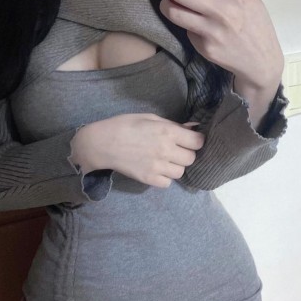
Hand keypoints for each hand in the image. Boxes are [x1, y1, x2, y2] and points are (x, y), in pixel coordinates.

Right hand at [71, 114, 204, 187]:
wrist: (102, 143)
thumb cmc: (125, 125)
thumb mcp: (150, 117)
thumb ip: (173, 125)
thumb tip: (193, 128)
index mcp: (167, 132)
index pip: (198, 141)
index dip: (196, 140)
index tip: (190, 139)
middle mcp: (165, 150)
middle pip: (191, 158)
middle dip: (187, 152)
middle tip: (176, 148)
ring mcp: (157, 167)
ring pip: (181, 172)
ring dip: (176, 166)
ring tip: (165, 159)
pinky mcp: (148, 179)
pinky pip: (167, 183)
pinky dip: (165, 177)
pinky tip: (157, 168)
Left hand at [156, 0, 283, 91]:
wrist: (261, 63)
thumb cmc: (257, 26)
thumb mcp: (251, 0)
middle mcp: (220, 10)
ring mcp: (210, 30)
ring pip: (174, 13)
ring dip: (167, 6)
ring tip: (169, 3)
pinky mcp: (203, 46)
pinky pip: (187, 31)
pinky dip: (188, 27)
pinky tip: (198, 29)